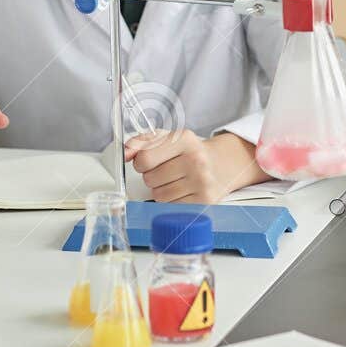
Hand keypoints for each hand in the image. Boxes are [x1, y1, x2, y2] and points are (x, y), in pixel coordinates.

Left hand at [124, 131, 260, 203]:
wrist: (221, 165)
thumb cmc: (189, 152)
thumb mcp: (167, 139)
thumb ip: (141, 142)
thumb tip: (124, 152)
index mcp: (185, 140)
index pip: (144, 158)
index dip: (141, 163)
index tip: (148, 161)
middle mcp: (196, 160)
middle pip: (150, 179)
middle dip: (153, 177)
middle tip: (167, 171)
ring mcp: (202, 182)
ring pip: (159, 196)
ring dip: (162, 190)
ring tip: (176, 181)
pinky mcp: (205, 201)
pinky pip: (171, 207)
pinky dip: (173, 201)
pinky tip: (183, 191)